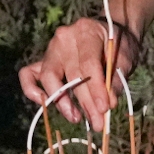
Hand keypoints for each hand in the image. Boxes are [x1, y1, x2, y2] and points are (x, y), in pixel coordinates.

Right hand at [18, 16, 138, 126]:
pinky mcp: (43, 60)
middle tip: (97, 123)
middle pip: (71, 74)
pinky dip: (32, 89)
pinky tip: (45, 103)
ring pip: (48, 76)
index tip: (104, 109)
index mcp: (86, 31)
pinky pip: (28, 74)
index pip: (88, 64)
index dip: (95, 88)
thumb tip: (107, 105)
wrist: (108, 33)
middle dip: (84, 102)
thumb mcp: (124, 58)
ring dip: (61, 100)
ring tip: (76, 117)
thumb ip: (115, 79)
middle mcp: (64, 37)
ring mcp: (51, 48)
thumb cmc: (118, 45)